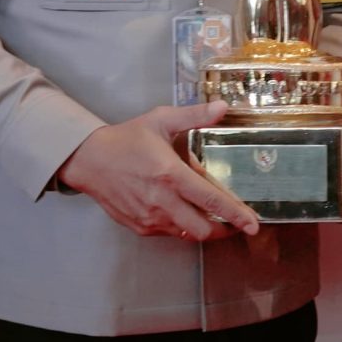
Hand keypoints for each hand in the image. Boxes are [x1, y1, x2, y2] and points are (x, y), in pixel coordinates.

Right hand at [56, 102, 261, 242]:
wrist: (88, 160)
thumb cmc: (127, 139)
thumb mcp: (161, 120)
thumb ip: (194, 116)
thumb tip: (223, 107)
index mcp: (170, 175)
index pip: (211, 200)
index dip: (235, 215)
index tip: (253, 224)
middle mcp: (161, 201)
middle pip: (202, 229)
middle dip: (223, 229)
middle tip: (235, 222)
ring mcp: (149, 218)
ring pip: (186, 234)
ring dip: (202, 228)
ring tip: (210, 215)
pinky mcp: (139, 226)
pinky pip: (169, 233)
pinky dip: (181, 226)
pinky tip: (183, 211)